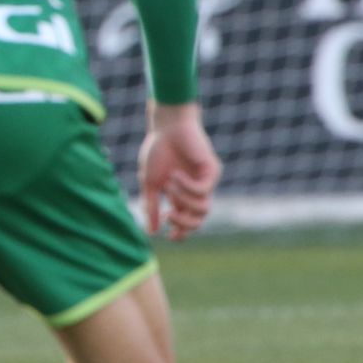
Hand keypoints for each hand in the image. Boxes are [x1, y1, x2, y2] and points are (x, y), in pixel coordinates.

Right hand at [137, 102, 219, 241]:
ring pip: (204, 209)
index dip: (180, 233)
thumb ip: (151, 206)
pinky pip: (203, 190)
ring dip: (183, 201)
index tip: (168, 236)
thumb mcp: (150, 182)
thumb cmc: (157, 151)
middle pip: (198, 221)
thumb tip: (151, 231)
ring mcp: (205, 182)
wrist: (167, 126)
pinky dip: (187, 186)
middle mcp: (195, 192)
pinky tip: (175, 175)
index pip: (186, 222)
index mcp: (181, 196)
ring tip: (169, 187)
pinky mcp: (212, 171)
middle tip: (167, 215)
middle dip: (183, 224)